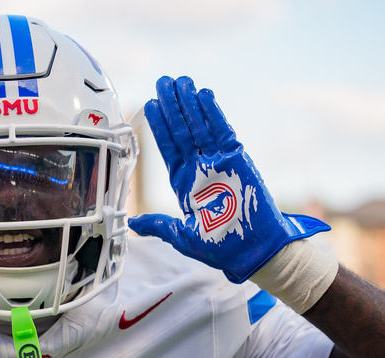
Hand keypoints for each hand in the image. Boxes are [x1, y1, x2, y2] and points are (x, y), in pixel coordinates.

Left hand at [128, 76, 328, 282]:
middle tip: (163, 82)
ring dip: (190, 104)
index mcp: (185, 184)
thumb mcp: (182, 236)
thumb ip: (159, 225)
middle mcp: (200, 169)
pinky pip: (222, 131)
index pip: (169, 148)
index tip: (151, 106)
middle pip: (182, 131)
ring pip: (200, 126)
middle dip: (173, 107)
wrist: (252, 250)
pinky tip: (203, 95)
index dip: (160, 127)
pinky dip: (213, 113)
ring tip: (180, 81)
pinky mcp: (237, 159)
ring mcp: (218, 162)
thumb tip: (132, 224)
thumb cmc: (220, 246)